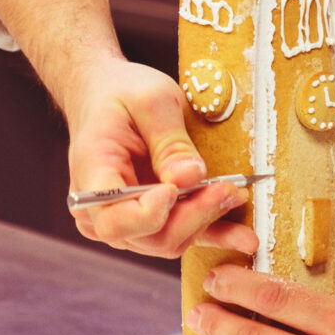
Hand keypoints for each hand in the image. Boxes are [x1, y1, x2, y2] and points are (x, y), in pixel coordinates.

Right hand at [0, 0, 258, 257]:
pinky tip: (243, 237)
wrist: (105, 95)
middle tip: (227, 188)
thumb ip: (170, 142)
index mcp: (92, 175)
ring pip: (168, 241)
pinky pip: (181, 235)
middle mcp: (100, 209)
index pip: (115, 220)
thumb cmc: (122, 94)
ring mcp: (123, 219)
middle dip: (193, 216)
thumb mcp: (151, 101)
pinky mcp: (148, 220)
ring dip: (206, 221)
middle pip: (149, 236)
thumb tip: (191, 177)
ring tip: (235, 194)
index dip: (151, 213)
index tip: (177, 187)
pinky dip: (213, 234)